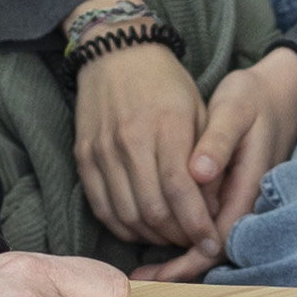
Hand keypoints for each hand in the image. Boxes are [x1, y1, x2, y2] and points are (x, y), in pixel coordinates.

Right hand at [70, 33, 208, 252]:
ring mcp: (103, 150)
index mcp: (167, 126)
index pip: (181, 191)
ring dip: (152, 236)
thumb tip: (213, 209)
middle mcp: (131, 140)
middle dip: (179, 236)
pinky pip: (102, 208)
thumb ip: (208, 158)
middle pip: (154, 210)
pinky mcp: (84, 157)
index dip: (198, 225)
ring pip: (128, 214)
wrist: (117, 52)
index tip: (213, 244)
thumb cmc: (167, 84)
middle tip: (194, 242)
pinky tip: (142, 228)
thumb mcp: (200, 111)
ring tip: (171, 236)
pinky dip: (123, 227)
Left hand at [149, 48, 296, 282]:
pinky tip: (159, 237)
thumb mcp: (234, 108)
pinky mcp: (232, 193)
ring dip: (180, 258)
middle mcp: (247, 200)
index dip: (187, 260)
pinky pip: (210, 225)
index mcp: (248, 184)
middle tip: (139, 280)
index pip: (218, 238)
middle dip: (178, 269)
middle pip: (214, 251)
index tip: (155, 273)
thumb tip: (198, 172)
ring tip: (144, 270)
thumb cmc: (253, 97)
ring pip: (211, 242)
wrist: (280, 91)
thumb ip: (217, 141)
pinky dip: (185, 237)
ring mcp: (240, 199)